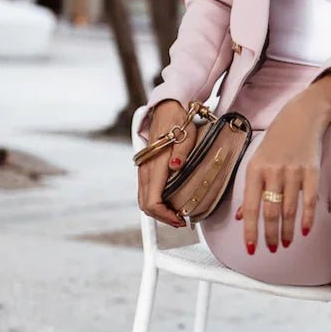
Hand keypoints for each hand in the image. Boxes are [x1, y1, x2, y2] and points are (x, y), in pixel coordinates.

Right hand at [136, 99, 191, 228]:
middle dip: (162, 217)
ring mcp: (143, 171)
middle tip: (181, 221)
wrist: (166, 110)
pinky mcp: (145, 170)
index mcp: (155, 165)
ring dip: (158, 211)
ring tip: (177, 214)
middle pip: (145, 205)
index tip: (180, 219)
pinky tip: (171, 202)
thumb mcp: (187, 136)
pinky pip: (146, 192)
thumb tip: (176, 167)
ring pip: (143, 200)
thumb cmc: (179, 123)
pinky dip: (156, 202)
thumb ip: (182, 153)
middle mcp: (145, 171)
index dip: (165, 215)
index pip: (152, 201)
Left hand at [236, 91, 329, 251]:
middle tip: (271, 249)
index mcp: (255, 170)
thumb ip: (250, 189)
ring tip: (286, 243)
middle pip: (270, 212)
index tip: (251, 249)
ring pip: (289, 210)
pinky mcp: (312, 171)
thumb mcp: (256, 160)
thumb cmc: (277, 140)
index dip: (250, 231)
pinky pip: (310, 200)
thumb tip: (242, 216)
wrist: (302, 116)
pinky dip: (307, 218)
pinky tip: (305, 230)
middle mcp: (273, 172)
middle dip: (270, 235)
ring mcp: (293, 172)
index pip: (251, 207)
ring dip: (288, 231)